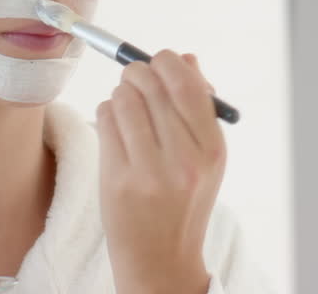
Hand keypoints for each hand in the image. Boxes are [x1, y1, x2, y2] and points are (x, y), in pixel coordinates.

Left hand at [97, 51, 225, 293]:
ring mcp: (148, 171)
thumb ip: (197, 107)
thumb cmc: (183, 199)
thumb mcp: (204, 157)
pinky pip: (105, 119)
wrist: (161, 257)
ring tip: (126, 107)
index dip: (167, 62)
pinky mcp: (117, 180)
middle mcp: (183, 159)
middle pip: (151, 85)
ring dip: (121, 94)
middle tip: (134, 79)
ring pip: (124, 98)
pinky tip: (116, 126)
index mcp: (211, 149)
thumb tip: (184, 59)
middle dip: (138, 73)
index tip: (159, 63)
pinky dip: (107, 112)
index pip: (186, 84)